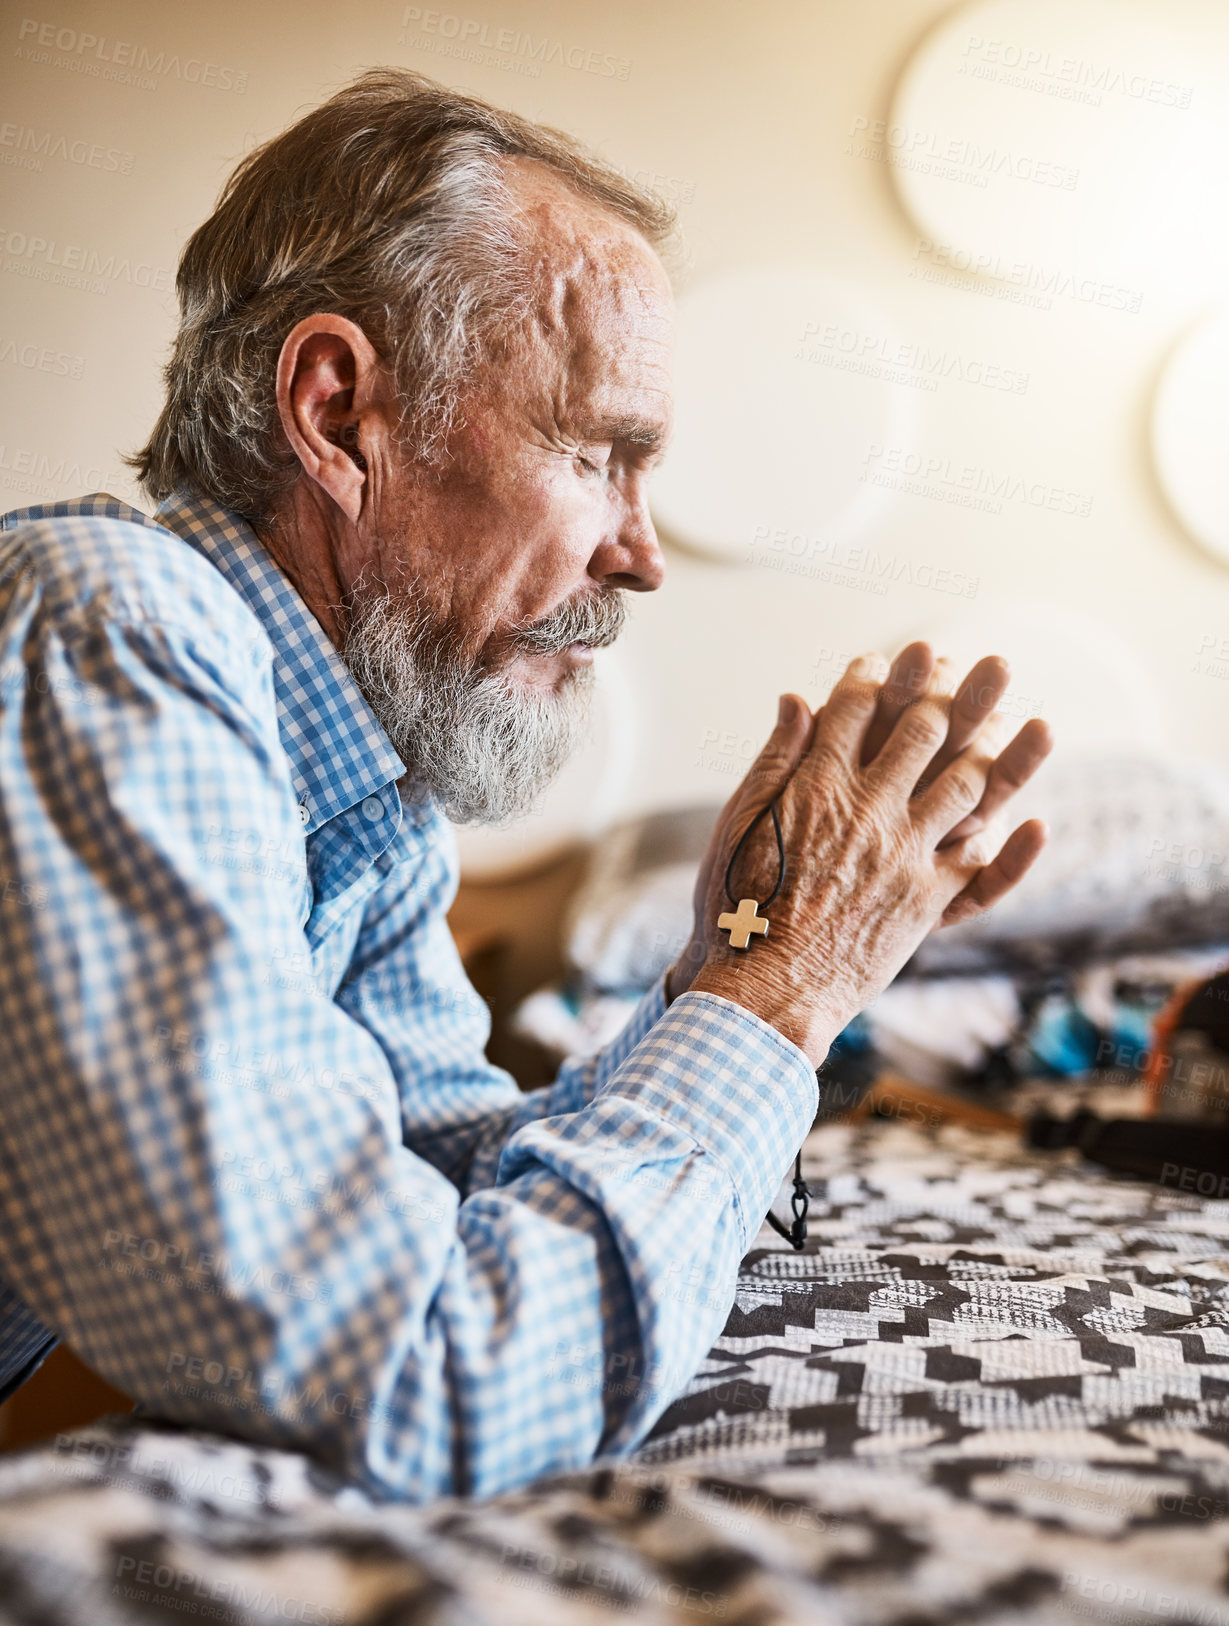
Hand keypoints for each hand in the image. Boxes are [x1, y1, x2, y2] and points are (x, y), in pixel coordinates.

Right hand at [667, 647, 1051, 1064]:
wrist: (763, 986)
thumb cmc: (737, 907)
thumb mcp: (739, 822)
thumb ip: (775, 759)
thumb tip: (798, 698)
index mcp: (817, 786)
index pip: (853, 710)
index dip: (871, 677)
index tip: (883, 659)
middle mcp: (870, 811)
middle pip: (922, 733)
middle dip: (951, 690)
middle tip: (974, 665)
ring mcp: (905, 856)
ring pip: (965, 785)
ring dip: (995, 747)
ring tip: (1016, 722)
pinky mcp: (926, 902)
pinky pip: (983, 870)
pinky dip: (1014, 850)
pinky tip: (1034, 825)